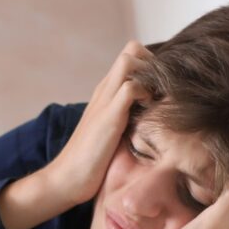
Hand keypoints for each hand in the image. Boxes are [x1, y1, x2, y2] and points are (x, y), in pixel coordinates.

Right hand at [45, 40, 153, 204]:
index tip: (162, 88)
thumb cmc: (90, 163)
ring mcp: (104, 101)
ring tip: (157, 100)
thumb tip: (154, 118)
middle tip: (163, 90)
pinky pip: (132, 87)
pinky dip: (146, 93)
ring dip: (151, 74)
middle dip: (154, 63)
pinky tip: (149, 113)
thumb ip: (128, 119)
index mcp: (105, 93)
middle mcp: (104, 90)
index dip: (151, 65)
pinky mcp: (107, 116)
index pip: (131, 56)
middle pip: (131, 49)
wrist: (66, 179)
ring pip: (130, 60)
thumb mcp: (114, 134)